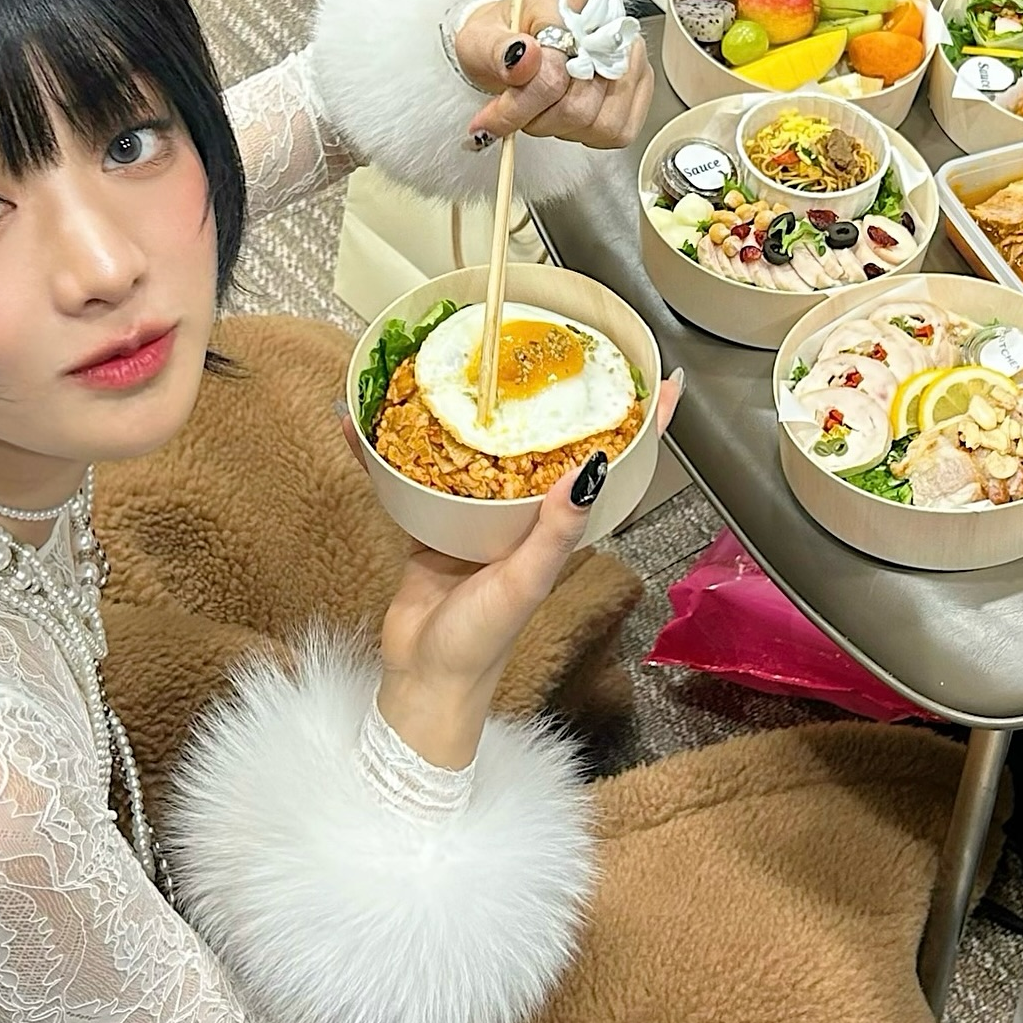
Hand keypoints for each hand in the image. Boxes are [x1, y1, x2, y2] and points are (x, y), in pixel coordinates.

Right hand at [342, 376, 682, 768]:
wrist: (422, 680)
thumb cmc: (482, 641)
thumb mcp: (525, 581)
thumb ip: (556, 528)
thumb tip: (594, 465)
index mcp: (555, 527)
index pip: (611, 465)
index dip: (641, 427)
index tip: (664, 380)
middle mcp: (520, 515)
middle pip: (543, 444)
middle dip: (550, 398)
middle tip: (552, 342)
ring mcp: (473, 517)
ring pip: (475, 451)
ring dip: (465, 414)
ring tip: (451, 362)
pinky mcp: (428, 524)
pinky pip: (409, 476)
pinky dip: (384, 452)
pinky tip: (359, 423)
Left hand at [455, 0, 653, 149]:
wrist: (512, 46)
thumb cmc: (500, 42)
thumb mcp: (478, 41)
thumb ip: (496, 50)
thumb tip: (523, 56)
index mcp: (563, 0)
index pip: (554, 70)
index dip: (520, 104)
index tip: (492, 119)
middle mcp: (604, 24)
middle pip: (580, 103)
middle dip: (539, 118)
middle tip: (516, 110)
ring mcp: (627, 54)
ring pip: (602, 122)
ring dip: (563, 128)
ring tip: (540, 110)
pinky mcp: (638, 82)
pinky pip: (619, 130)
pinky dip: (587, 134)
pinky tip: (566, 116)